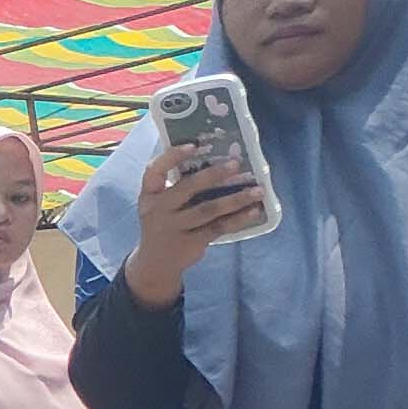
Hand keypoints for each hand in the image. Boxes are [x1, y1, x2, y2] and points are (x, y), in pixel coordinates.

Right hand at [119, 149, 264, 308]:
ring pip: (208, 210)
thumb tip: (216, 159)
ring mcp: (173, 228)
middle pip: (187, 189)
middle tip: (236, 164)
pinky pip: (218, 228)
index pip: (154, 171)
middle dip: (212, 175)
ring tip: (258, 190)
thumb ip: (176, 185)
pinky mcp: (190, 243)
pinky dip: (238, 219)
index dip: (172, 156)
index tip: (194, 145)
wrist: (154, 263)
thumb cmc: (164, 222)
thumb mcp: (160, 204)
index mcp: (149, 194)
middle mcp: (158, 210)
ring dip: (235, 199)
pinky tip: (254, 211)